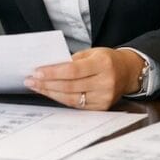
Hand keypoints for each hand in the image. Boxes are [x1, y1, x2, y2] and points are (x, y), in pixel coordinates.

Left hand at [24, 47, 142, 109]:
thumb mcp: (92, 53)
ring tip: (36, 87)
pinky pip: (76, 105)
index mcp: (103, 64)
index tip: (37, 71)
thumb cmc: (107, 60)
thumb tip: (48, 67)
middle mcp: (105, 82)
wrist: (128, 72)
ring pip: (71, 98)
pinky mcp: (101, 107)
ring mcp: (104, 97)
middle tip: (31, 80)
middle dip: (47, 83)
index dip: (53, 72)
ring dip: (50, 92)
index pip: (73, 70)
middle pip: (70, 86)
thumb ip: (72, 60)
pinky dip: (61, 99)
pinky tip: (50, 93)